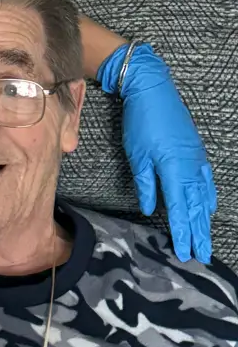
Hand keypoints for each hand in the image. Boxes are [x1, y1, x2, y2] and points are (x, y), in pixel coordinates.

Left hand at [98, 43, 216, 262]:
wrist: (153, 91)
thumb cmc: (141, 122)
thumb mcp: (137, 155)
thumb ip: (146, 184)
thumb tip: (151, 208)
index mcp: (175, 170)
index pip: (180, 210)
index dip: (182, 232)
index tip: (184, 253)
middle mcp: (192, 168)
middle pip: (197, 208)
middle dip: (198, 233)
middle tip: (200, 256)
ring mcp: (197, 160)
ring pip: (204, 197)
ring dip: (204, 219)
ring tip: (205, 239)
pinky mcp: (196, 152)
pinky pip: (206, 181)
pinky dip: (208, 197)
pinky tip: (208, 207)